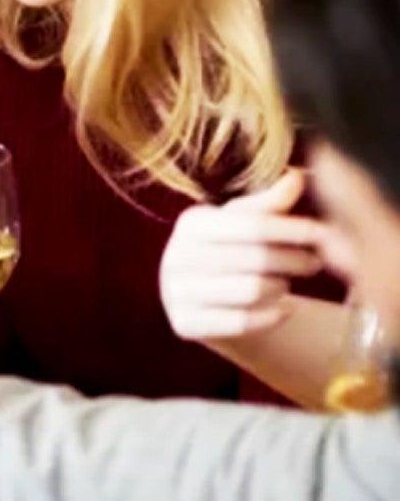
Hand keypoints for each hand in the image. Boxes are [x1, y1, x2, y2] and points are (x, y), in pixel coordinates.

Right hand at [160, 169, 327, 340]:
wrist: (201, 301)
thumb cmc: (229, 253)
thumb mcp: (244, 225)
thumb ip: (270, 204)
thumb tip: (297, 177)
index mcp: (191, 223)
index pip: (251, 224)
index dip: (292, 228)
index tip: (323, 233)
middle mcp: (176, 255)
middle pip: (254, 258)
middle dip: (293, 260)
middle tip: (315, 263)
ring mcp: (175, 292)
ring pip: (250, 290)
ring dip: (280, 288)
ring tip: (287, 283)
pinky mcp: (184, 323)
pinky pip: (240, 322)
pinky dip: (271, 316)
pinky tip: (284, 309)